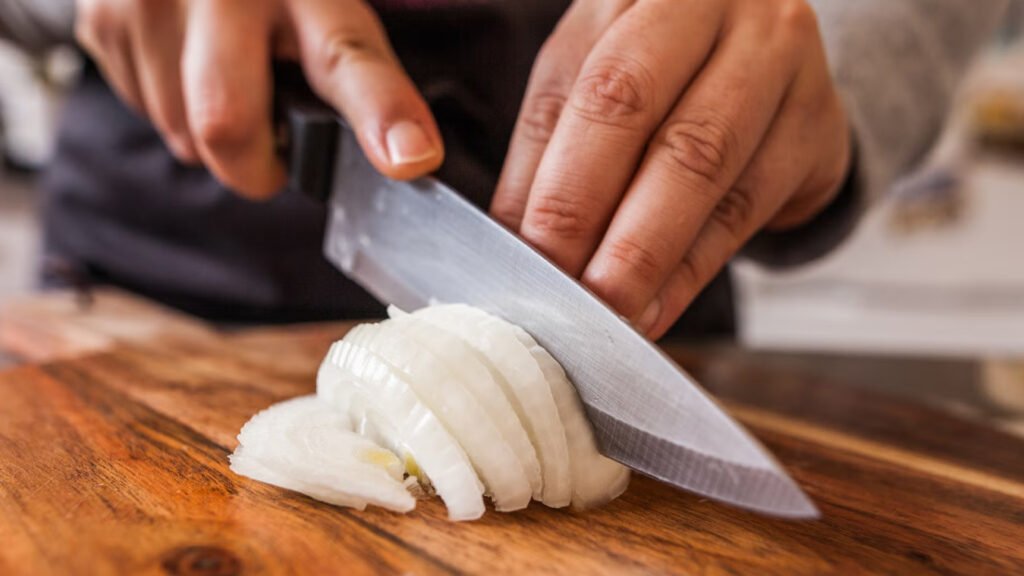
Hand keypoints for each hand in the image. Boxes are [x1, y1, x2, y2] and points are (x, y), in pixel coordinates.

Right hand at [75, 0, 443, 197]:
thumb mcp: (330, 15)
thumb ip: (364, 82)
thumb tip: (410, 155)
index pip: (348, 59)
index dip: (382, 113)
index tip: (412, 155)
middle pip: (225, 125)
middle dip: (255, 165)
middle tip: (276, 150)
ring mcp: (150, 2)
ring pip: (181, 135)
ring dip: (211, 139)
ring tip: (228, 83)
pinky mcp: (103, 20)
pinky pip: (145, 112)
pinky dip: (172, 110)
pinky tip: (189, 66)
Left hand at [492, 0, 850, 338]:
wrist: (770, 54)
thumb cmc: (665, 64)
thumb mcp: (595, 73)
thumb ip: (553, 146)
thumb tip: (515, 242)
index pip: (591, 87)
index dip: (553, 179)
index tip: (524, 254)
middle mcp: (717, 6)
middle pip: (639, 112)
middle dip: (589, 213)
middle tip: (561, 289)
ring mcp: (779, 59)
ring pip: (702, 165)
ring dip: (644, 253)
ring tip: (607, 310)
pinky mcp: (815, 125)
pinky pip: (745, 208)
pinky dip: (691, 268)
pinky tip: (657, 306)